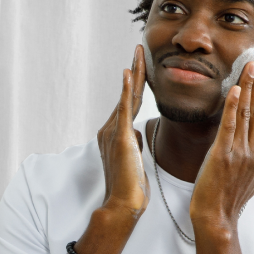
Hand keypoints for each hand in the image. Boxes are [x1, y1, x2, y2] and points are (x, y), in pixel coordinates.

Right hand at [96, 45, 149, 220]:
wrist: (122, 205)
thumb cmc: (131, 188)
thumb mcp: (134, 160)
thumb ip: (133, 143)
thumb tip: (137, 133)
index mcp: (117, 134)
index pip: (129, 103)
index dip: (136, 83)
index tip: (141, 65)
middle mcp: (112, 129)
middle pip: (127, 94)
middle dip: (134, 71)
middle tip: (140, 48)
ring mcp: (114, 132)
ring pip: (126, 96)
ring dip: (133, 73)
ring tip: (138, 52)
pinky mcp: (120, 137)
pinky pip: (123, 108)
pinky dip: (125, 89)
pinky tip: (128, 73)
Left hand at [190, 59, 253, 230]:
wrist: (216, 219)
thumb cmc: (228, 200)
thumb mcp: (252, 179)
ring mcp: (240, 153)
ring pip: (247, 114)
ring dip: (248, 88)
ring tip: (249, 68)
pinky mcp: (223, 156)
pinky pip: (229, 126)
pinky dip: (233, 107)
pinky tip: (235, 90)